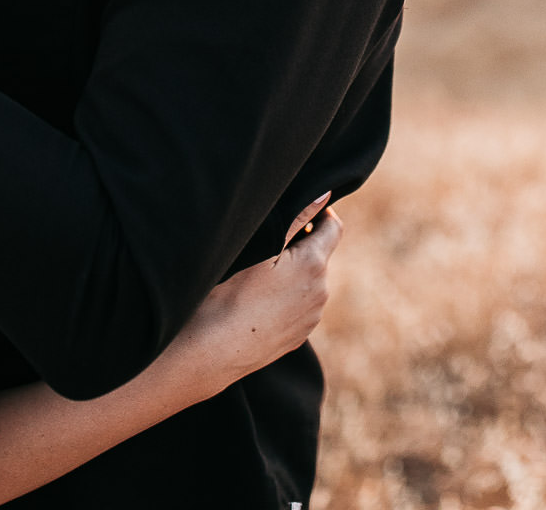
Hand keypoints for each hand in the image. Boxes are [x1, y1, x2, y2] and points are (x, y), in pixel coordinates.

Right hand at [160, 193, 342, 400]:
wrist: (212, 351)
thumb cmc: (229, 293)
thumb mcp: (261, 248)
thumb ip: (296, 218)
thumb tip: (324, 194)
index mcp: (314, 265)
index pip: (333, 227)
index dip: (318, 214)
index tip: (296, 212)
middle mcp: (321, 292)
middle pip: (320, 254)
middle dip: (301, 243)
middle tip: (266, 241)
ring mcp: (311, 318)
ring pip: (309, 282)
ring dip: (294, 272)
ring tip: (258, 274)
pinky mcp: (298, 337)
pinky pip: (299, 306)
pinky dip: (286, 297)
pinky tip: (257, 301)